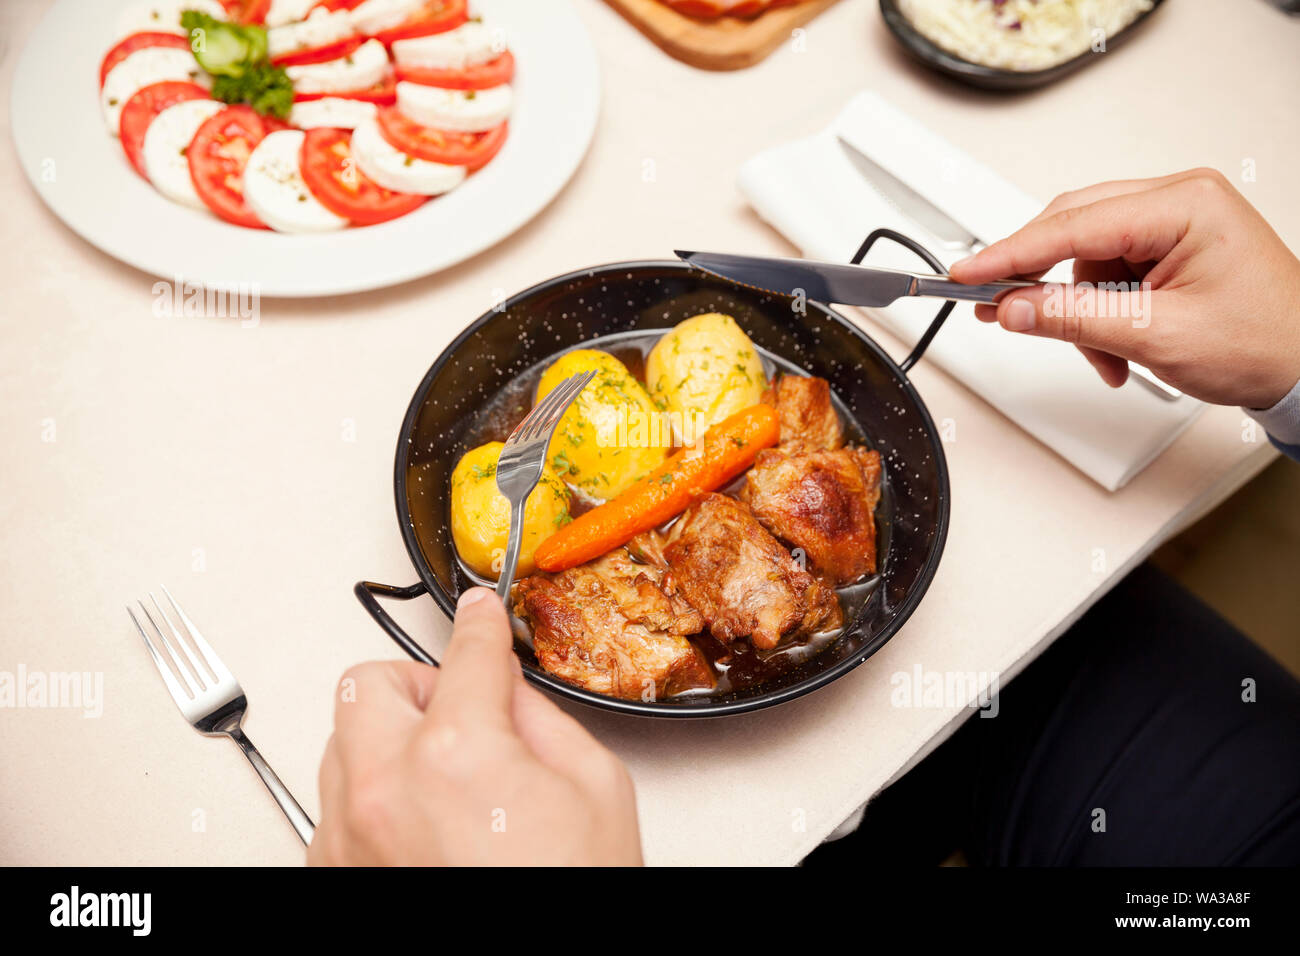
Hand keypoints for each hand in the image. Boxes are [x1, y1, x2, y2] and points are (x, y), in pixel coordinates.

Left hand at [308, 588, 643, 865]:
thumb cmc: (567, 895)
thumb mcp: (596, 790)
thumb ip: (541, 720)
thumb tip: (507, 692)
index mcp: (456, 754)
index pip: (463, 655)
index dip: (479, 625)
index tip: (478, 616)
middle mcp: (383, 790)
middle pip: (365, 682)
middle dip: (414, 682)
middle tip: (456, 704)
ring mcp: (346, 838)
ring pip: (340, 741)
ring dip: (388, 738)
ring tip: (443, 773)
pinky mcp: (333, 875)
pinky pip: (333, 803)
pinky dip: (372, 794)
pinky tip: (421, 818)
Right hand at [949, 168, 1299, 408]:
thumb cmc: (1264, 342)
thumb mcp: (1156, 336)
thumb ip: (1073, 319)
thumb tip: (1013, 307)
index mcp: (1185, 203)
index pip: (1073, 225)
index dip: (1012, 253)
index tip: (968, 274)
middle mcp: (1179, 201)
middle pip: (1073, 231)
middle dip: (1044, 284)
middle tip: (1000, 311)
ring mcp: (1173, 223)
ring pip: (1085, 260)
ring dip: (1079, 313)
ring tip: (1106, 355)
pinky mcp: (1167, 248)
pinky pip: (1105, 275)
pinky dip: (1098, 315)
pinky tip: (1116, 345)